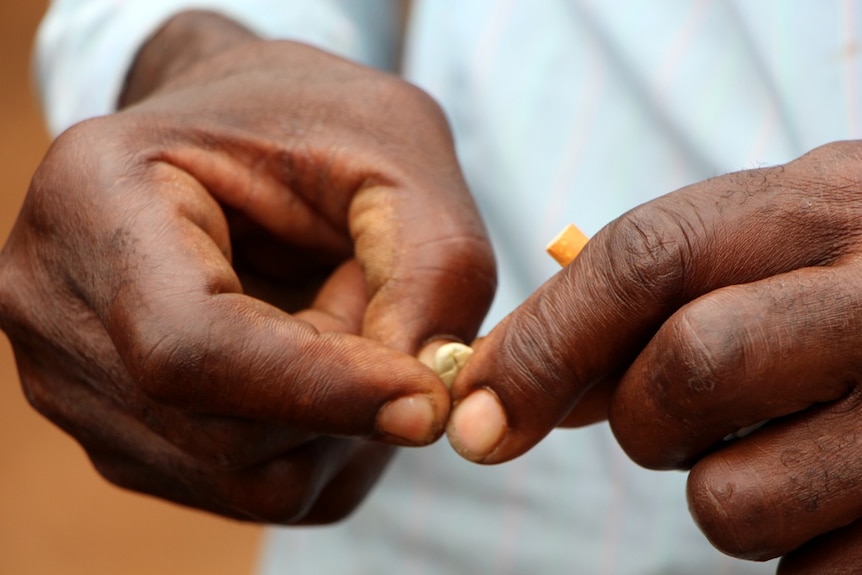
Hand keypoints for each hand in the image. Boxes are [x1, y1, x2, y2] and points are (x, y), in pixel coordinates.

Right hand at [0, 12, 494, 523]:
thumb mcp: (396, 147)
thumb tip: (425, 409)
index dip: (320, 388)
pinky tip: (310, 365)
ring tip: (332, 319)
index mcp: (95, 199)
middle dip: (342, 394)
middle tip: (378, 306)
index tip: (428, 400)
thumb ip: (434, 265)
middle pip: (223, 432)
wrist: (237, 142)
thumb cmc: (313, 123)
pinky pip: (248, 489)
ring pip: (244, 479)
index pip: (189, 346)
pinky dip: (312, 442)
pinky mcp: (125, 437)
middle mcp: (53, 307)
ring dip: (333, 421)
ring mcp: (78, 386)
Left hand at [450, 141, 861, 569]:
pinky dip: (788, 548)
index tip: (477, 418)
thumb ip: (635, 302)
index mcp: (820, 207)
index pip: (645, 261)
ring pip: (732, 499)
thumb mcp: (759, 248)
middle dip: (645, 420)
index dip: (543, 345)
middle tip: (678, 420)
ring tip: (775, 447)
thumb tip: (500, 388)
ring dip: (720, 491)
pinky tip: (827, 490)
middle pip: (687, 370)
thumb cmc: (838, 281)